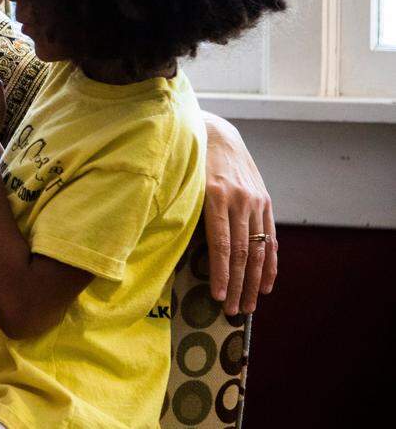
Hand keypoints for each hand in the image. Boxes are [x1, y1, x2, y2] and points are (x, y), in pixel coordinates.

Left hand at [201, 113, 277, 314]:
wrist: (216, 133)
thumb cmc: (189, 164)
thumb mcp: (183, 185)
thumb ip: (184, 213)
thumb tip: (174, 252)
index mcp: (214, 196)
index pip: (222, 244)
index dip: (221, 273)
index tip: (217, 297)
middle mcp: (239, 199)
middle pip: (242, 252)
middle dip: (237, 285)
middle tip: (231, 311)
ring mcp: (255, 200)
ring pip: (258, 249)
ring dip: (253, 282)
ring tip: (247, 306)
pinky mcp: (265, 201)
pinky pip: (270, 238)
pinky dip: (269, 265)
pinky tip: (266, 286)